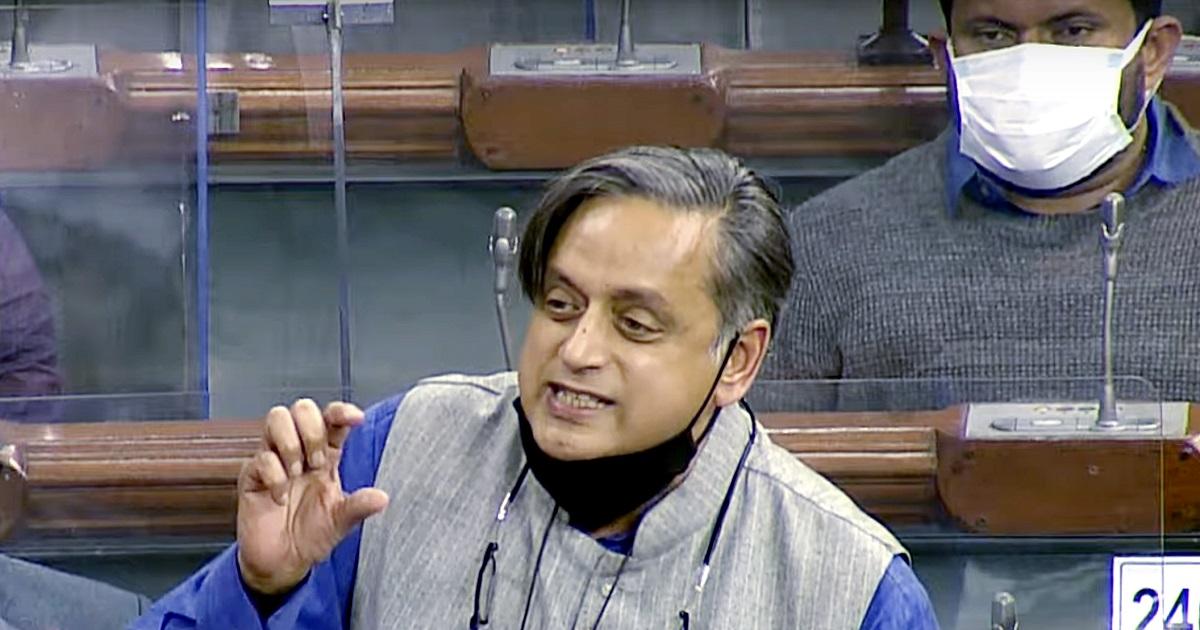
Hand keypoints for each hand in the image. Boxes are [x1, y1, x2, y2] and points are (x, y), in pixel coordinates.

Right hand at [236, 399, 388, 594]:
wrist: (282, 563)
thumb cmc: (312, 535)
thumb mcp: (340, 522)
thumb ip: (358, 507)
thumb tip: (382, 498)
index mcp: (326, 455)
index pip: (332, 419)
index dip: (342, 411)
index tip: (356, 419)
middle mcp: (299, 451)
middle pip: (302, 408)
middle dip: (312, 431)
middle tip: (318, 464)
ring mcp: (273, 459)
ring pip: (277, 417)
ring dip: (291, 443)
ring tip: (297, 473)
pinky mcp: (251, 475)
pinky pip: (261, 457)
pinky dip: (274, 476)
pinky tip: (280, 498)